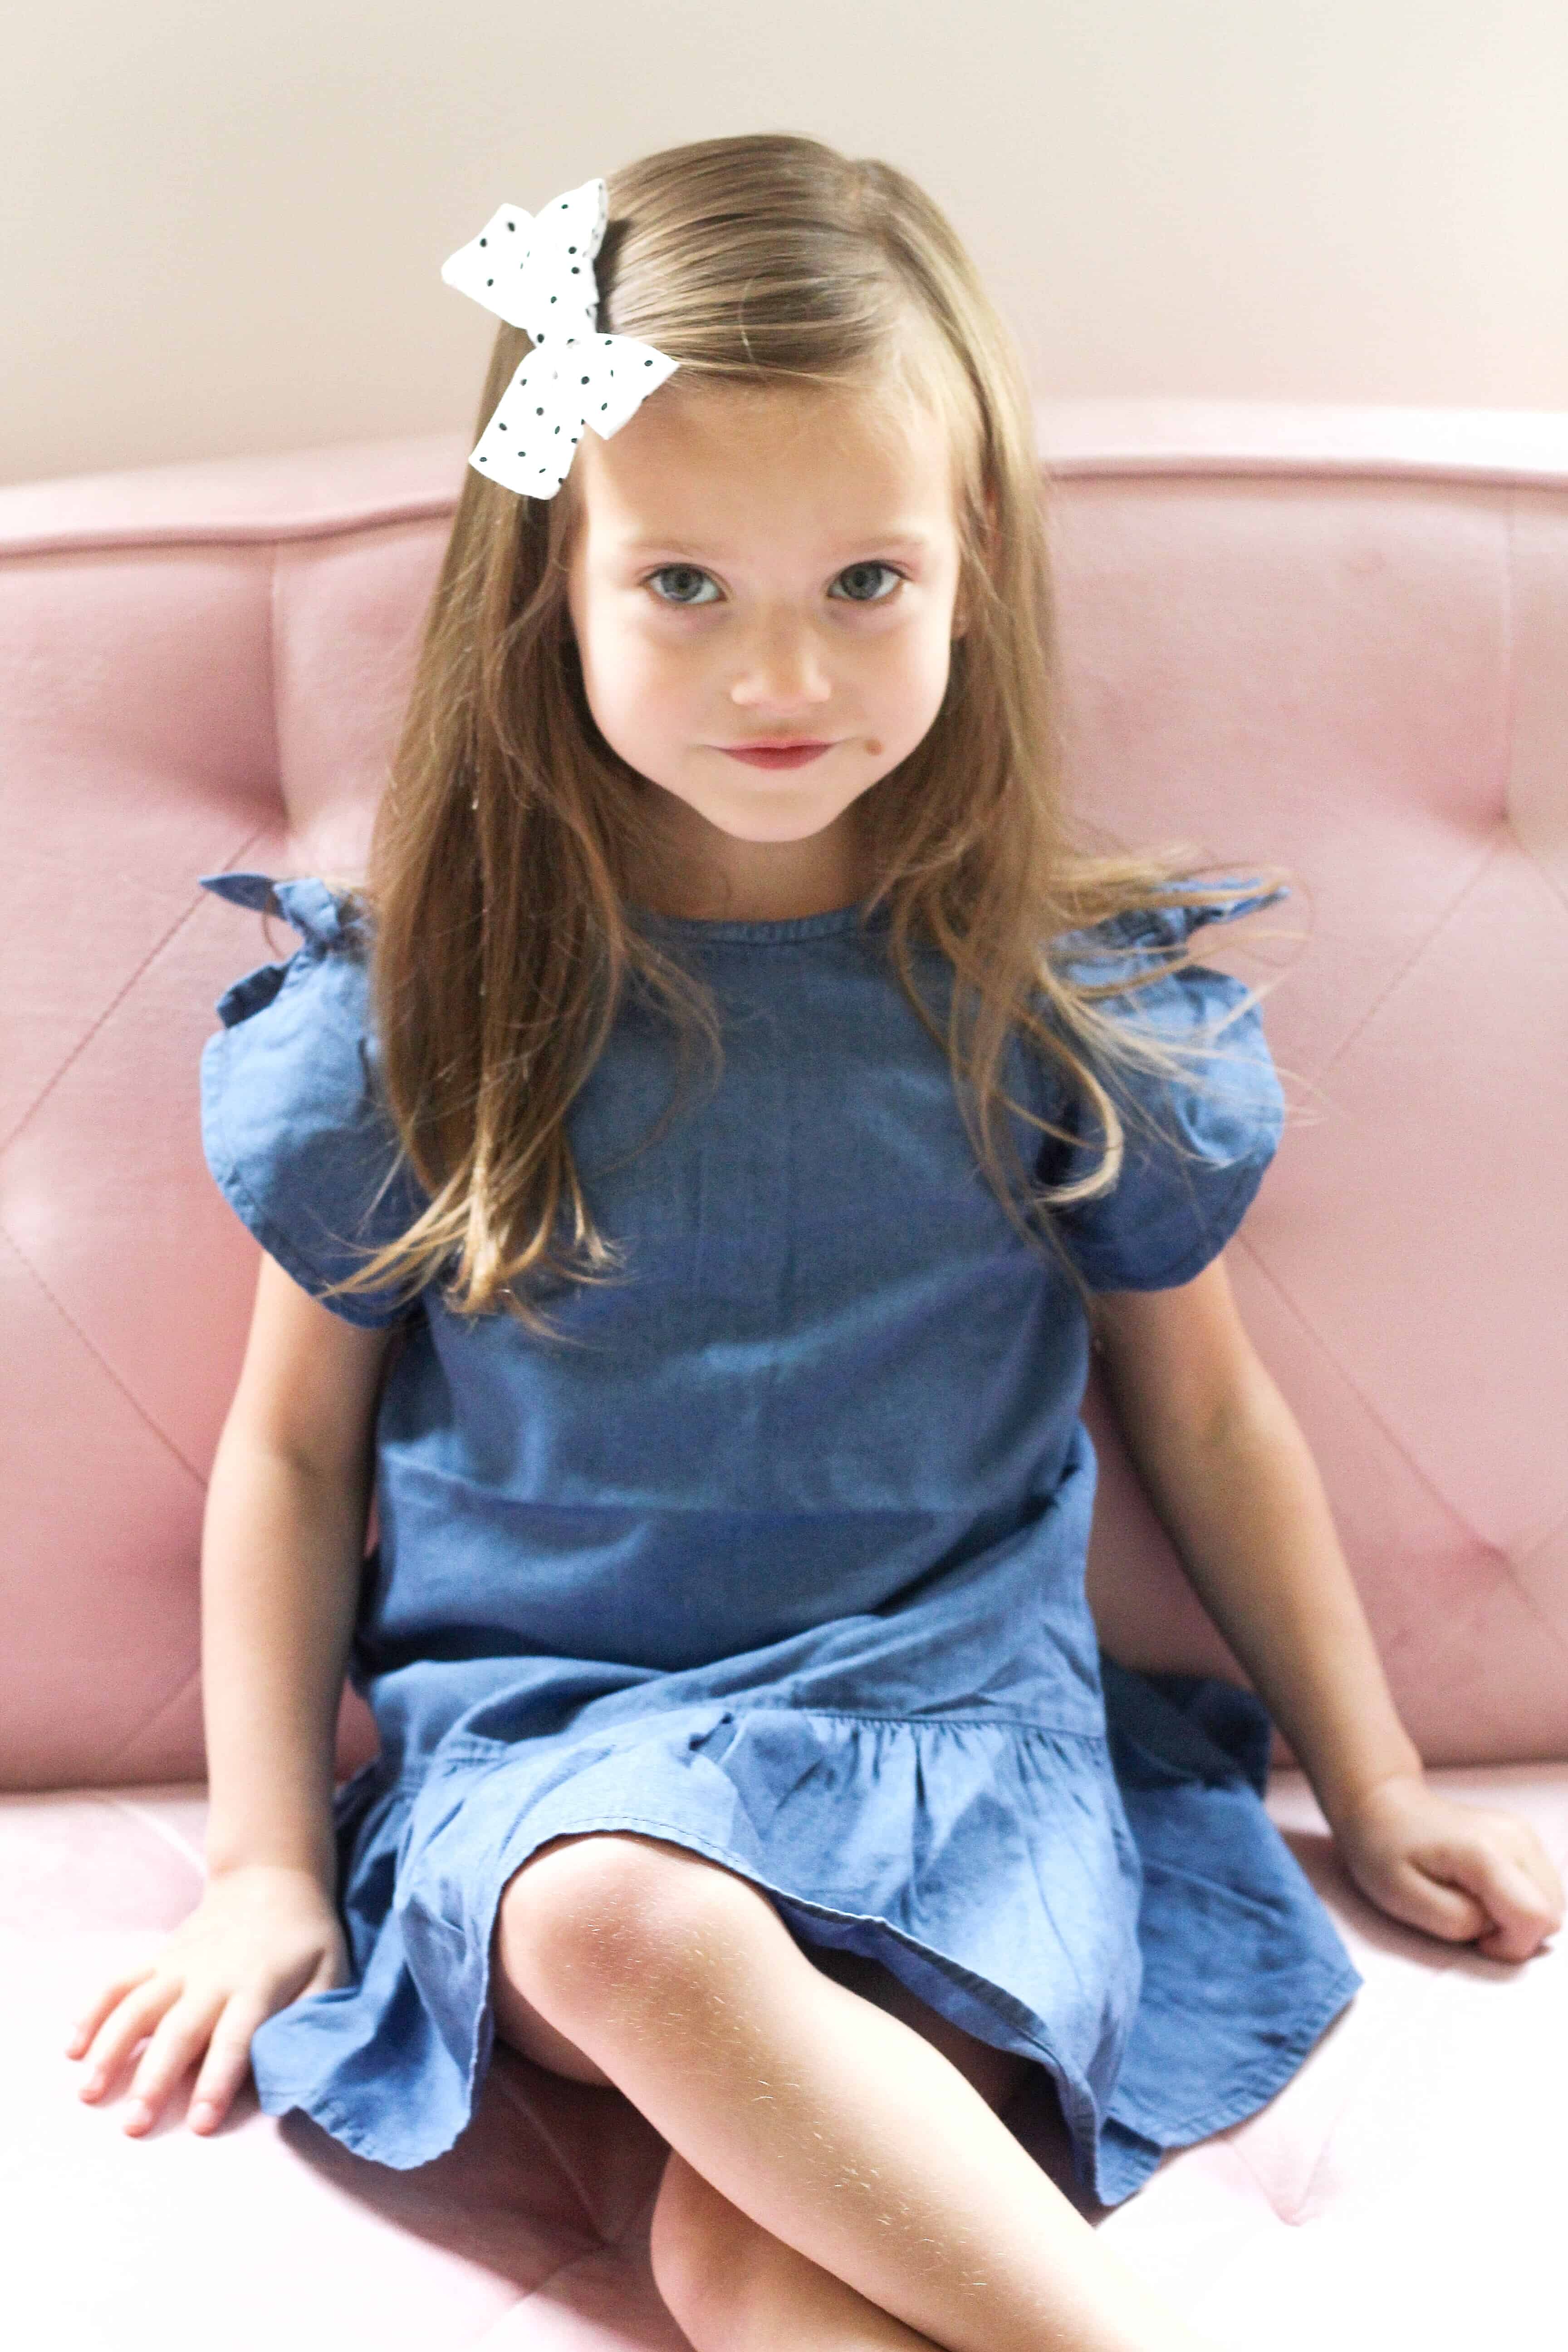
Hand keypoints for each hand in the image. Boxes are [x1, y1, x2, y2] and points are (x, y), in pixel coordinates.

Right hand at [65, 1862, 348, 2135]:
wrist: (270, 1878)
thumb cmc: (305, 1938)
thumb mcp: (330, 1970)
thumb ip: (315, 2016)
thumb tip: (297, 2065)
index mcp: (258, 1987)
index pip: (236, 2040)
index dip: (218, 2081)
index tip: (201, 2124)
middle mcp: (212, 1978)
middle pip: (178, 2032)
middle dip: (155, 2079)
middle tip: (133, 2125)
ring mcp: (179, 1966)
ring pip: (138, 2008)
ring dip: (111, 2049)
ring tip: (89, 2094)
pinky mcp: (158, 1958)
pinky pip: (118, 1983)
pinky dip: (93, 2011)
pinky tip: (72, 2047)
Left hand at [1333, 1772, 1564, 1961]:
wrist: (1385, 1806)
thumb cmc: (1385, 1851)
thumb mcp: (1403, 1897)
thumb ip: (1456, 1921)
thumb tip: (1493, 1928)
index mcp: (1485, 1852)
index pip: (1535, 1917)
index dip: (1510, 1945)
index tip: (1475, 1940)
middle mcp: (1515, 1837)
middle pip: (1551, 1914)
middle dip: (1516, 1933)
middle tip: (1469, 1918)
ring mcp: (1523, 1833)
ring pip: (1552, 1903)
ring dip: (1518, 1917)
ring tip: (1474, 1902)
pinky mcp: (1525, 1837)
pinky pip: (1542, 1888)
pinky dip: (1520, 1901)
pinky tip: (1484, 1890)